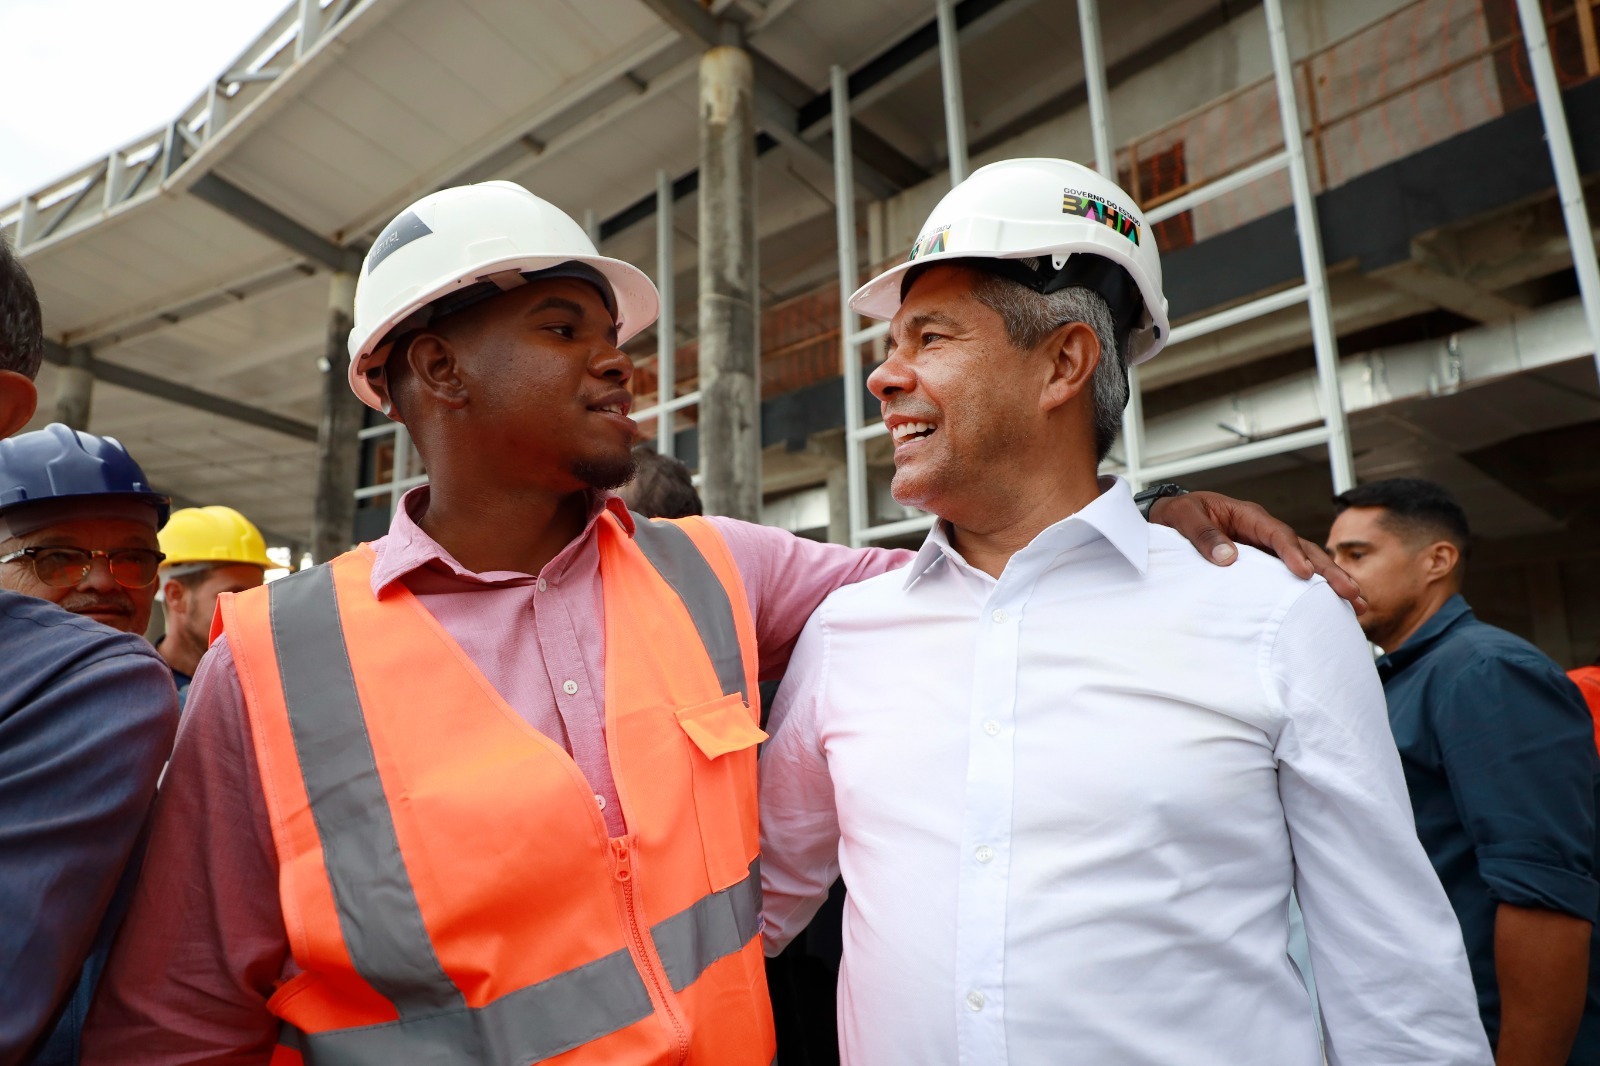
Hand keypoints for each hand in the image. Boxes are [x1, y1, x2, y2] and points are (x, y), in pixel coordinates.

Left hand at [1149, 491, 1365, 613]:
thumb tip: (1228, 558)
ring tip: (1357, 604)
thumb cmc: (1176, 516)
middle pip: (1304, 549)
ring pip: (1306, 563)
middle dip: (1329, 572)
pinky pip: (1292, 575)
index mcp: (1247, 516)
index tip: (1304, 575)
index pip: (1277, 534)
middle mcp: (1263, 531)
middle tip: (1352, 594)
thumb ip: (1202, 536)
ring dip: (1331, 582)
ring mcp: (1266, 548)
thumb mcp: (1183, 518)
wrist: (1167, 518)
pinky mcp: (1264, 564)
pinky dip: (1313, 590)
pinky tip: (1332, 607)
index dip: (1292, 554)